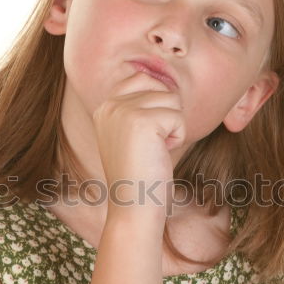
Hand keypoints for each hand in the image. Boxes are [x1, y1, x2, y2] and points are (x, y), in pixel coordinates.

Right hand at [92, 69, 184, 220]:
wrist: (134, 207)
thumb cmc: (141, 173)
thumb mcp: (133, 133)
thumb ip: (140, 105)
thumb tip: (166, 81)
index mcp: (104, 106)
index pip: (142, 77)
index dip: (157, 101)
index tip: (149, 132)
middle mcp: (110, 105)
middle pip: (161, 88)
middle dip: (167, 115)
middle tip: (152, 144)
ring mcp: (123, 112)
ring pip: (172, 100)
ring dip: (173, 127)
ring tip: (155, 149)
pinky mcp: (141, 122)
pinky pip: (178, 117)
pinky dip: (177, 137)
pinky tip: (159, 154)